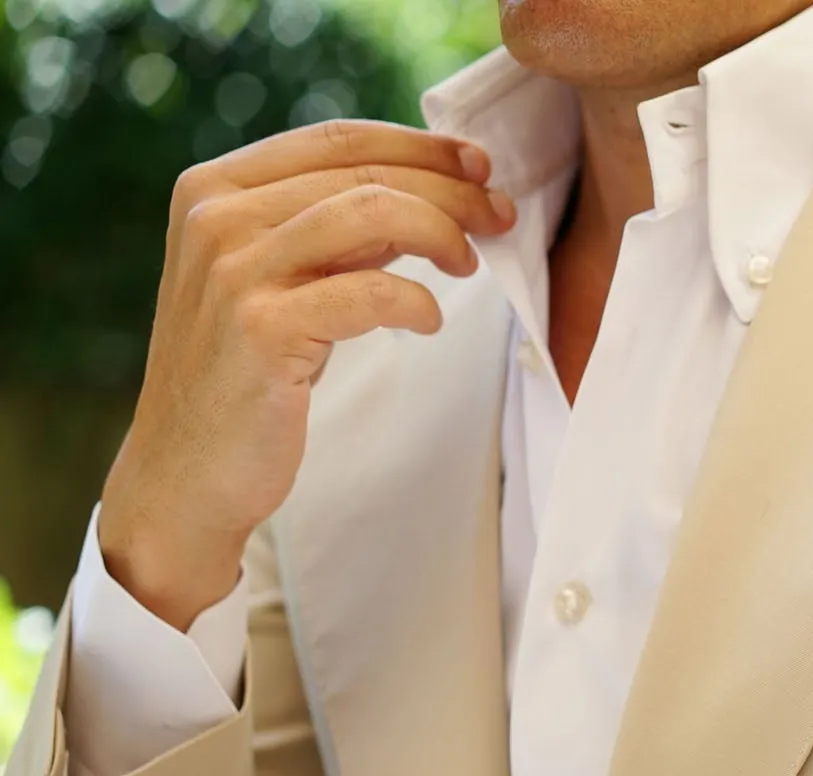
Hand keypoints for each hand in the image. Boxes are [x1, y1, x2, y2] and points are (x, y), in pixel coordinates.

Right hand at [99, 118, 516, 629]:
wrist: (186, 471)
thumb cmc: (247, 375)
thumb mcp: (283, 281)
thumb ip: (336, 233)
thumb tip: (428, 192)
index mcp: (214, 188)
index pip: (337, 140)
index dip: (420, 147)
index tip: (479, 166)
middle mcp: (215, 217)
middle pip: (363, 173)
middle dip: (449, 190)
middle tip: (500, 217)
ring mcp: (233, 270)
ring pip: (371, 214)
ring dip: (441, 234)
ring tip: (468, 267)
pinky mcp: (260, 328)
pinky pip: (370, 293)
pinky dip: (417, 302)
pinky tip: (429, 322)